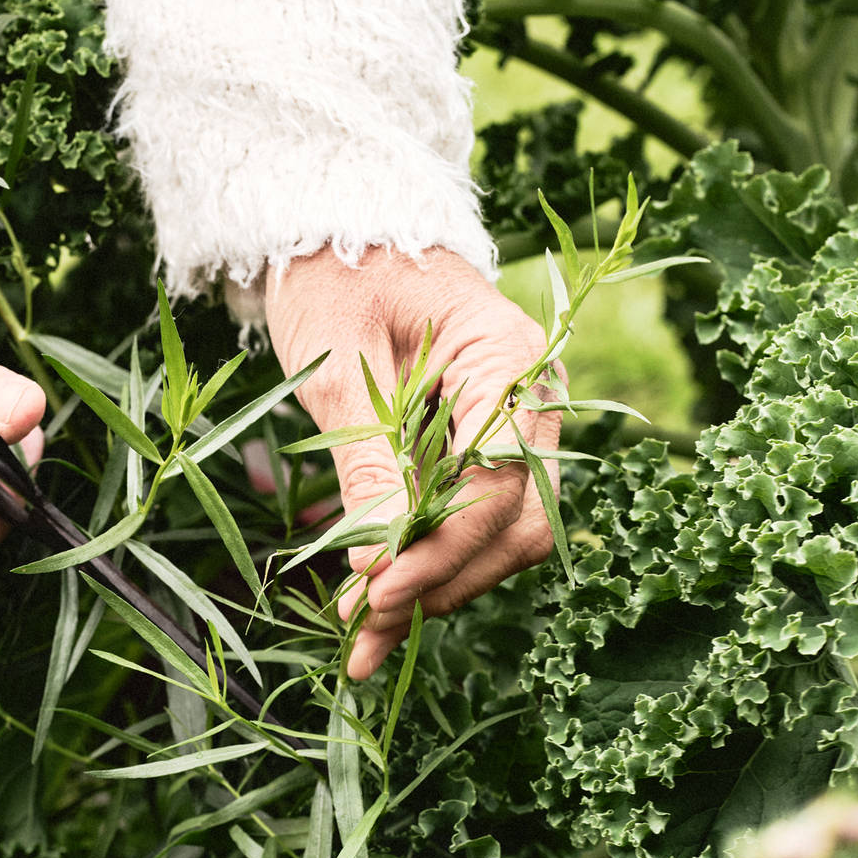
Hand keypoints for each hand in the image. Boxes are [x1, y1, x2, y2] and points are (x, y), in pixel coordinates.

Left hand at [265, 245, 558, 680]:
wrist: (328, 227)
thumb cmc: (331, 275)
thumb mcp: (337, 368)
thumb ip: (367, 463)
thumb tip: (379, 561)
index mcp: (509, 357)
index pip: (498, 481)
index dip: (441, 549)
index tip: (376, 591)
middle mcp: (529, 396)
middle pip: (515, 522)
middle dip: (442, 580)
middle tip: (362, 628)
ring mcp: (509, 425)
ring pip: (499, 535)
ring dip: (435, 585)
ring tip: (360, 630)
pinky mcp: (477, 448)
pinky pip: (467, 520)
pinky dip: (424, 563)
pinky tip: (374, 601)